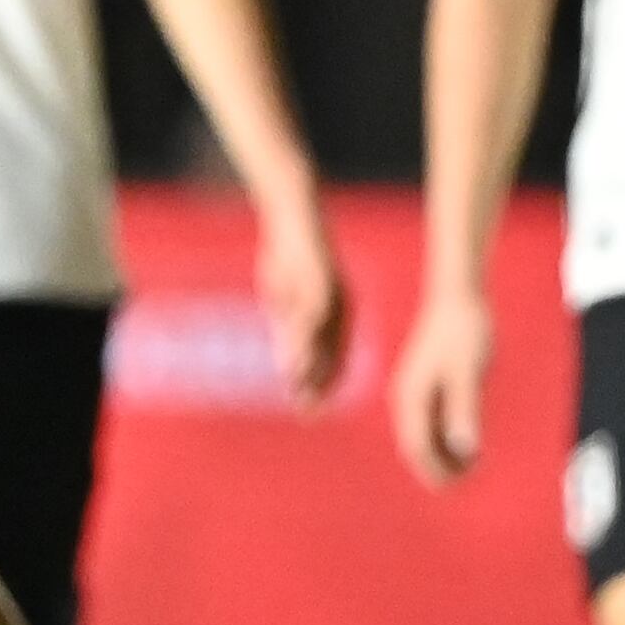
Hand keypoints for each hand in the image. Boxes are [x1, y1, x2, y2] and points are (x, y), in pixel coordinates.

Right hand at [257, 197, 351, 407]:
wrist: (293, 212)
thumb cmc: (287, 251)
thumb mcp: (284, 296)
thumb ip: (287, 326)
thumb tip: (286, 357)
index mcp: (336, 311)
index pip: (334, 354)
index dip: (324, 383)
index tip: (311, 409)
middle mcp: (340, 306)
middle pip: (333, 352)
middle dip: (320, 384)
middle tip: (308, 413)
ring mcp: (332, 294)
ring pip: (323, 339)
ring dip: (311, 368)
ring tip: (299, 394)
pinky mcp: (321, 281)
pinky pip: (314, 317)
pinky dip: (304, 342)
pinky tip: (293, 359)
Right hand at [390, 284, 494, 486]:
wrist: (457, 295)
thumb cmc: (464, 331)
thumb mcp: (469, 372)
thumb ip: (464, 409)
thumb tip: (464, 448)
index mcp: (411, 396)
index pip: (417, 447)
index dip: (437, 470)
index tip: (460, 484)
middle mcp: (406, 397)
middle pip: (416, 444)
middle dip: (440, 466)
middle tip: (470, 478)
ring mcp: (414, 390)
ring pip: (423, 434)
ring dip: (444, 453)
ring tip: (473, 464)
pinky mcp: (426, 384)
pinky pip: (431, 420)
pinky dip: (446, 435)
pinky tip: (468, 439)